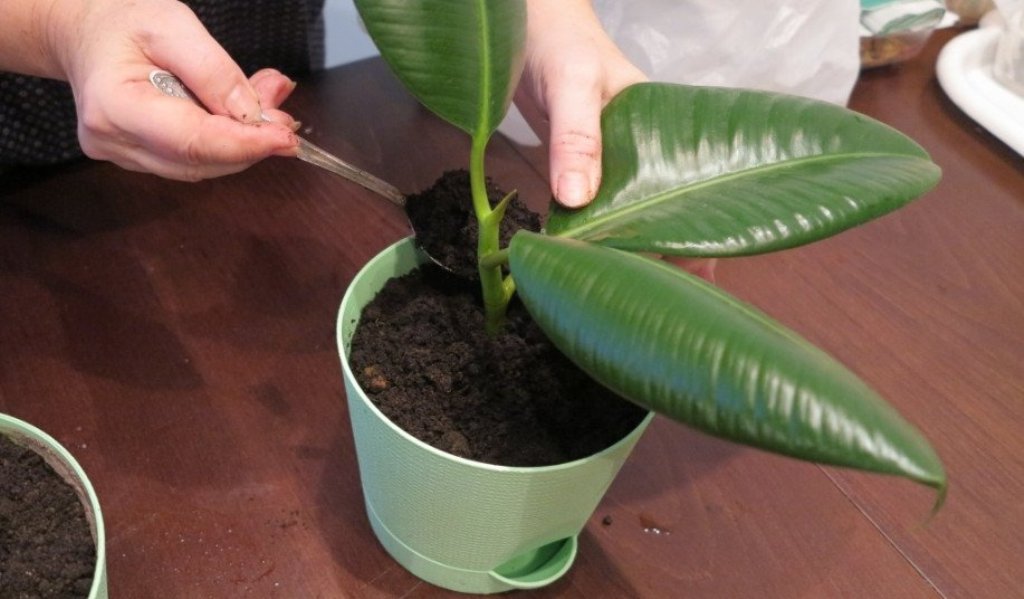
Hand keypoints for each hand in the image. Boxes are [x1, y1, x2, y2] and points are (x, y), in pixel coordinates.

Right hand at [55, 0, 298, 179]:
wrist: (88, 34)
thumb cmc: (123, 25)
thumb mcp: (172, 25)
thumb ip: (214, 70)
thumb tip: (253, 114)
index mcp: (114, 106)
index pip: (192, 142)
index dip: (245, 144)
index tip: (284, 137)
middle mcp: (115, 140)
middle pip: (202, 160)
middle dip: (251, 142)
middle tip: (282, 114)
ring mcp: (125, 155)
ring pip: (204, 166)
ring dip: (243, 142)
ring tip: (265, 103)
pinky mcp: (142, 159)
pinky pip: (195, 160)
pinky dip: (226, 142)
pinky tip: (240, 116)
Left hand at [517, 1, 714, 282]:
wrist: (523, 22)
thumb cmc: (560, 41)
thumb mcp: (573, 84)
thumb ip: (576, 136)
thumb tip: (578, 199)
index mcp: (667, 132)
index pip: (697, 192)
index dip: (703, 235)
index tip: (702, 278)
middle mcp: (647, 153)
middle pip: (666, 213)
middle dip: (666, 255)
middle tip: (659, 305)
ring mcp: (615, 164)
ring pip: (629, 217)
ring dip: (625, 250)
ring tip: (624, 297)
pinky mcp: (583, 169)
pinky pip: (595, 209)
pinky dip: (591, 235)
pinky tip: (587, 262)